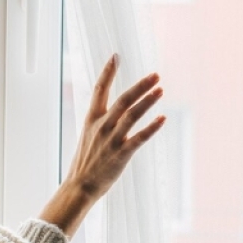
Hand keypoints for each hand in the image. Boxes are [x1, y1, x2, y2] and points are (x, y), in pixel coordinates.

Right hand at [63, 54, 165, 201]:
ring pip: (132, 115)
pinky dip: (152, 127)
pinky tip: (162, 118)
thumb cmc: (86, 162)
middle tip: (155, 75)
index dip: (108, 72)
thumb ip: (101, 121)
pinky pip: (139, 138)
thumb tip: (113, 110)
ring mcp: (111, 140)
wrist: (79, 186)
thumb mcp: (88, 136)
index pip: (99, 90)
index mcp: (92, 119)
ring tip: (161, 89)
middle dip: (140, 86)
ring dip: (147, 101)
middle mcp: (101, 126)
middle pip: (123, 100)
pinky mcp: (121, 154)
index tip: (116, 56)